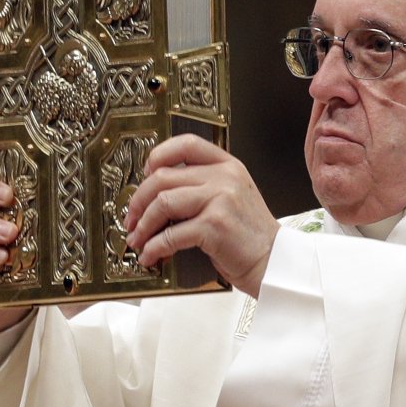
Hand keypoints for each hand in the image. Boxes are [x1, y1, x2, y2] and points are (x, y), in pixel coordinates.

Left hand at [124, 134, 279, 297]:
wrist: (274, 262)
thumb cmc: (249, 236)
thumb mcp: (233, 197)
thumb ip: (204, 186)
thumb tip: (158, 193)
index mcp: (228, 166)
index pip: (186, 144)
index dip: (158, 156)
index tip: (144, 175)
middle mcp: (224, 177)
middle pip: (163, 177)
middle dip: (139, 201)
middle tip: (131, 219)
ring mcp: (220, 199)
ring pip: (163, 203)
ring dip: (143, 225)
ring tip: (137, 240)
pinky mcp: (214, 226)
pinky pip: (171, 234)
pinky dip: (154, 247)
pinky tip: (151, 255)